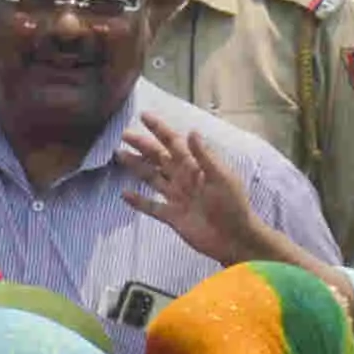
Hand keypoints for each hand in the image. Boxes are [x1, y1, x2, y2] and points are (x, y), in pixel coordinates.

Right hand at [116, 121, 278, 272]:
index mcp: (195, 166)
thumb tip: (191, 131)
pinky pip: (151, 206)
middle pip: (158, 158)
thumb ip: (204, 156)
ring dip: (136, 166)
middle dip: (142, 145)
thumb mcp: (221, 177)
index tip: (144, 116)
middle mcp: (183, 178)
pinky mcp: (172, 217)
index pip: (174, 143)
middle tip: (124, 134)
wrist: (234, 238)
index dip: (159, 129)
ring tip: (119, 155)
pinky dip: (138, 201)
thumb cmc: (233, 205)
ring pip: (151, 177)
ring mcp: (176, 197)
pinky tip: (124, 194)